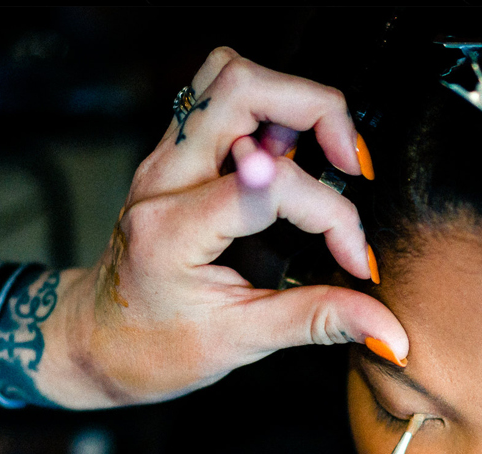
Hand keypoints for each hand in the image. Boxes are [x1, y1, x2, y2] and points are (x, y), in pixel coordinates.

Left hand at [11, 47, 406, 408]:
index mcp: (171, 231)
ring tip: (318, 156)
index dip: (333, 217)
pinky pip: (222, 100)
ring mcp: (164, 159)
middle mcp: (162, 179)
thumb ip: (316, 321)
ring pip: (228, 76)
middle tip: (350, 164)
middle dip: (317, 110)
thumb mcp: (239, 343)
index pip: (271, 186)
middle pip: (242, 87)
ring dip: (289, 101)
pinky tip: (288, 159)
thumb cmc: (152, 349)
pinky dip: (268, 113)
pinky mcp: (173, 154)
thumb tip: (387, 329)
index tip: (355, 261)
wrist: (93, 341)